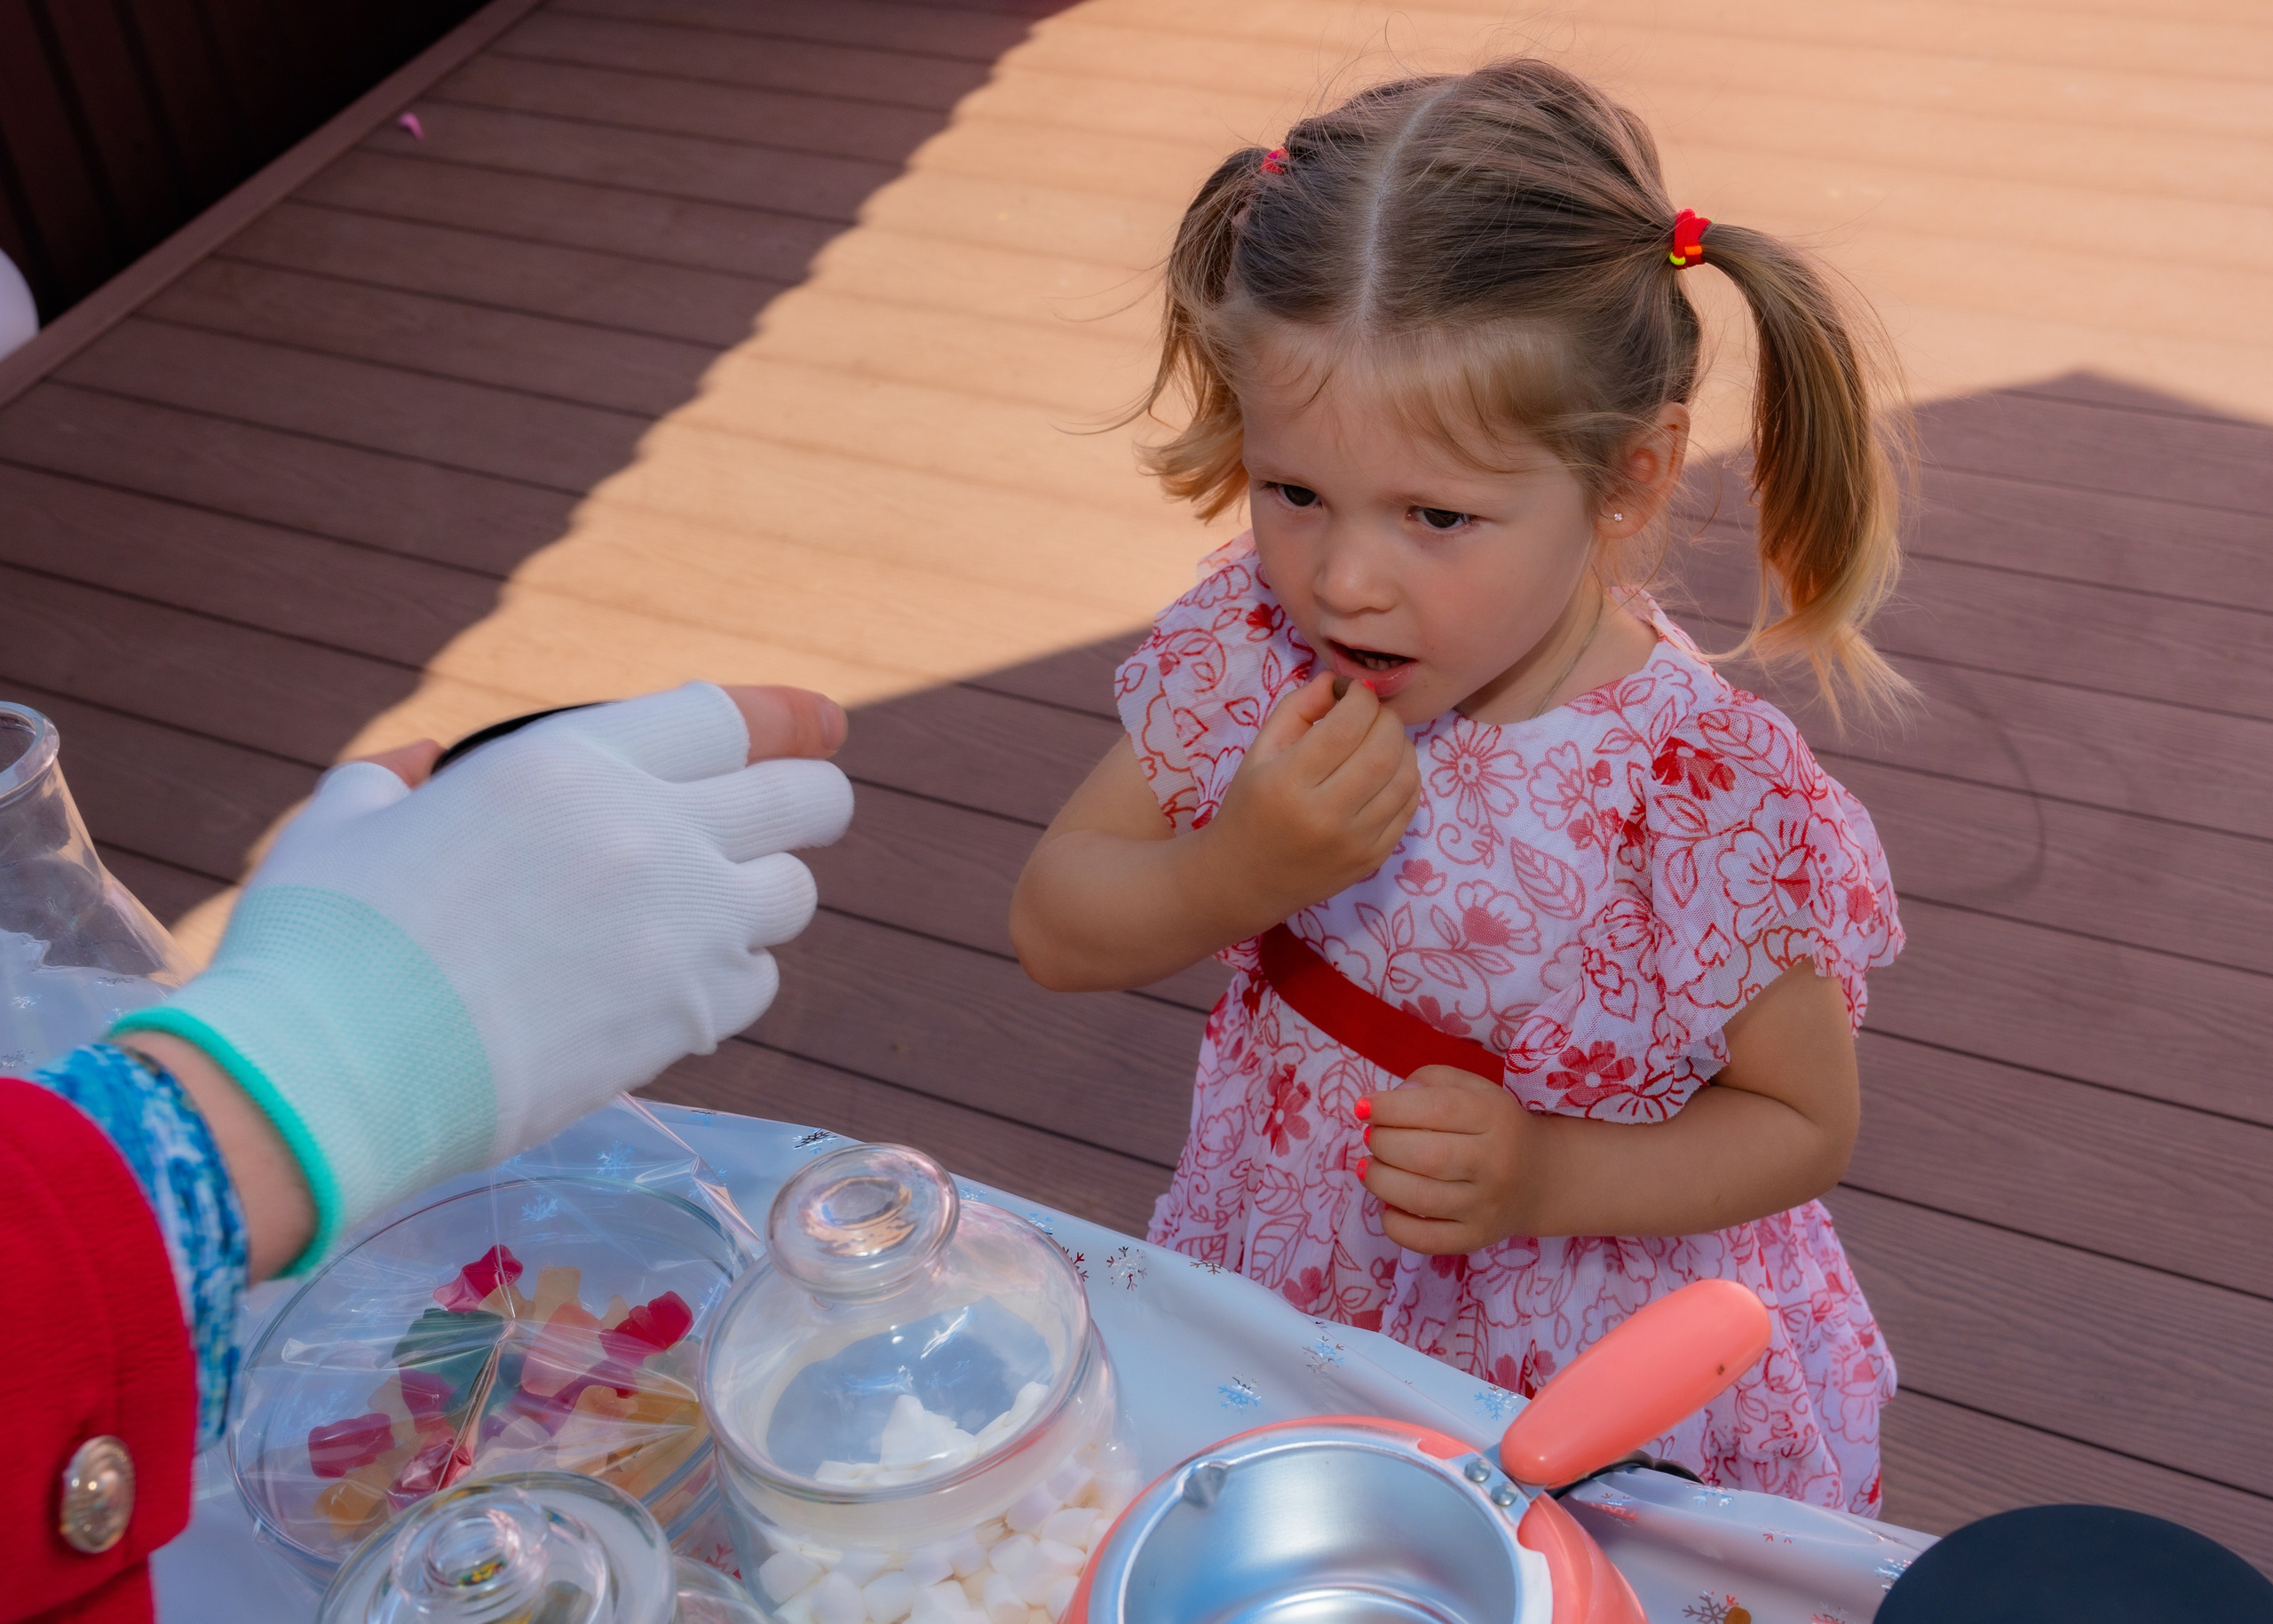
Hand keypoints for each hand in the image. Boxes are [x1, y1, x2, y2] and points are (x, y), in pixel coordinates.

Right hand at [116, 682, 853, 1267]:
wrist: (330, 1077)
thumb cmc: (320, 944)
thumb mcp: (344, 823)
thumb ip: (396, 781)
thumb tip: (416, 768)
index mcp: (568, 761)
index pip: (722, 717)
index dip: (783, 717)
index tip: (825, 723)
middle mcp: (650, 830)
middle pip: (802, 797)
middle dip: (811, 802)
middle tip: (799, 820)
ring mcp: (681, 927)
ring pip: (791, 894)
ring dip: (759, 900)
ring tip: (706, 919)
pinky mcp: (688, 1016)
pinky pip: (757, 984)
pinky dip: (729, 985)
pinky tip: (674, 994)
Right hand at [1203, 673, 1419, 918]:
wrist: (1246, 879)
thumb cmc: (1249, 807)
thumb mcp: (1260, 751)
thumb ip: (1298, 707)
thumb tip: (1339, 680)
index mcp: (1289, 783)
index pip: (1345, 726)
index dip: (1360, 697)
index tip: (1354, 691)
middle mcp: (1326, 814)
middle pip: (1382, 749)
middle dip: (1385, 718)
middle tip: (1371, 713)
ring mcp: (1355, 841)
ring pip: (1404, 776)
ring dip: (1401, 746)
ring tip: (1380, 739)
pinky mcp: (1374, 858)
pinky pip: (1409, 807)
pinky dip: (1406, 777)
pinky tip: (1387, 769)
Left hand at [1358, 1065, 1546, 1252]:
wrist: (1541, 1177)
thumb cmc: (1493, 1126)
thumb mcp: (1474, 1089)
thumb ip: (1431, 1081)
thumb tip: (1389, 1100)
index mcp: (1495, 1117)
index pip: (1437, 1108)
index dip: (1390, 1107)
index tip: (1364, 1107)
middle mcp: (1494, 1163)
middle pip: (1424, 1155)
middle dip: (1382, 1143)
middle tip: (1372, 1137)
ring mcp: (1485, 1206)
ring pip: (1419, 1198)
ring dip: (1379, 1180)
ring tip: (1370, 1167)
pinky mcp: (1475, 1238)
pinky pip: (1424, 1239)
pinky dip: (1394, 1223)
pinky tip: (1389, 1204)